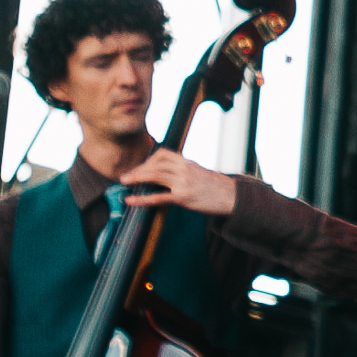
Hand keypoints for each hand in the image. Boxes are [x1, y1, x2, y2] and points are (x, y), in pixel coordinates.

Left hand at [120, 148, 236, 215]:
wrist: (233, 197)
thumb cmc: (217, 188)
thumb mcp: (200, 173)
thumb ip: (185, 171)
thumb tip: (171, 175)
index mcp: (187, 162)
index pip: (163, 154)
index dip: (148, 160)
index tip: (140, 167)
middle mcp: (184, 169)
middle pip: (156, 164)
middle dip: (138, 169)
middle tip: (125, 176)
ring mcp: (183, 182)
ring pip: (155, 176)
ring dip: (137, 178)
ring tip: (124, 182)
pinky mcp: (183, 197)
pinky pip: (158, 197)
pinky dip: (142, 199)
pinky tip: (131, 201)